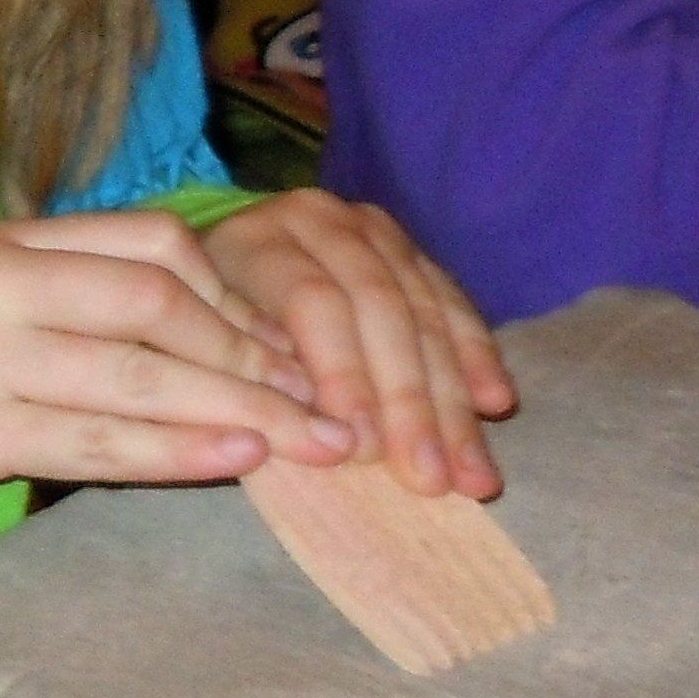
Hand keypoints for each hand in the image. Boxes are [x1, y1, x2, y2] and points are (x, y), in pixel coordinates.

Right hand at [0, 210, 351, 493]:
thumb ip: (93, 288)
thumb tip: (243, 324)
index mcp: (4, 240)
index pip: (151, 243)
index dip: (235, 294)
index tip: (291, 343)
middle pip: (155, 306)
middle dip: (254, 357)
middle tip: (324, 404)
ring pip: (135, 379)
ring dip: (234, 409)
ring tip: (306, 441)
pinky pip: (94, 444)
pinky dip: (175, 452)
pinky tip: (236, 460)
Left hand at [200, 189, 516, 496]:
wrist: (214, 263)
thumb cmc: (201, 330)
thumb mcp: (203, 349)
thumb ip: (251, 379)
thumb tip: (317, 435)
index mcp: (255, 240)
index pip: (312, 303)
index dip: (343, 377)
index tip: (363, 450)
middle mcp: (317, 220)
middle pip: (378, 308)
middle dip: (409, 401)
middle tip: (429, 477)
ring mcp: (367, 228)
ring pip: (423, 310)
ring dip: (452, 398)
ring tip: (471, 470)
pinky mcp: (406, 246)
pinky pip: (451, 302)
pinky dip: (475, 357)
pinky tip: (496, 404)